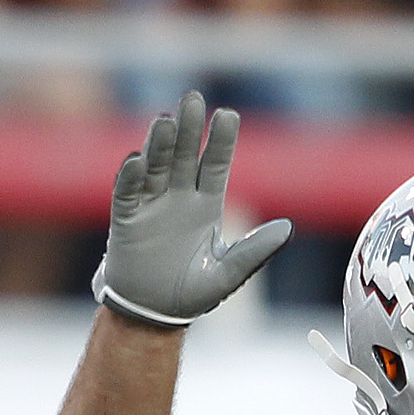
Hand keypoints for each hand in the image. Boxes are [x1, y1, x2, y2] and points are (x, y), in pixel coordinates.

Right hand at [93, 91, 291, 329]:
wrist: (152, 316)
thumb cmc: (191, 294)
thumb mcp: (228, 275)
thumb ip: (254, 251)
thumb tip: (287, 228)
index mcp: (205, 205)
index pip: (214, 165)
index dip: (220, 141)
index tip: (228, 114)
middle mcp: (177, 197)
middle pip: (182, 155)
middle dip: (187, 128)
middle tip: (193, 98)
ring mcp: (150, 204)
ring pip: (154, 166)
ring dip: (158, 144)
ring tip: (165, 121)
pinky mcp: (125, 218)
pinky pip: (126, 192)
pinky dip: (130, 177)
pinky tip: (137, 161)